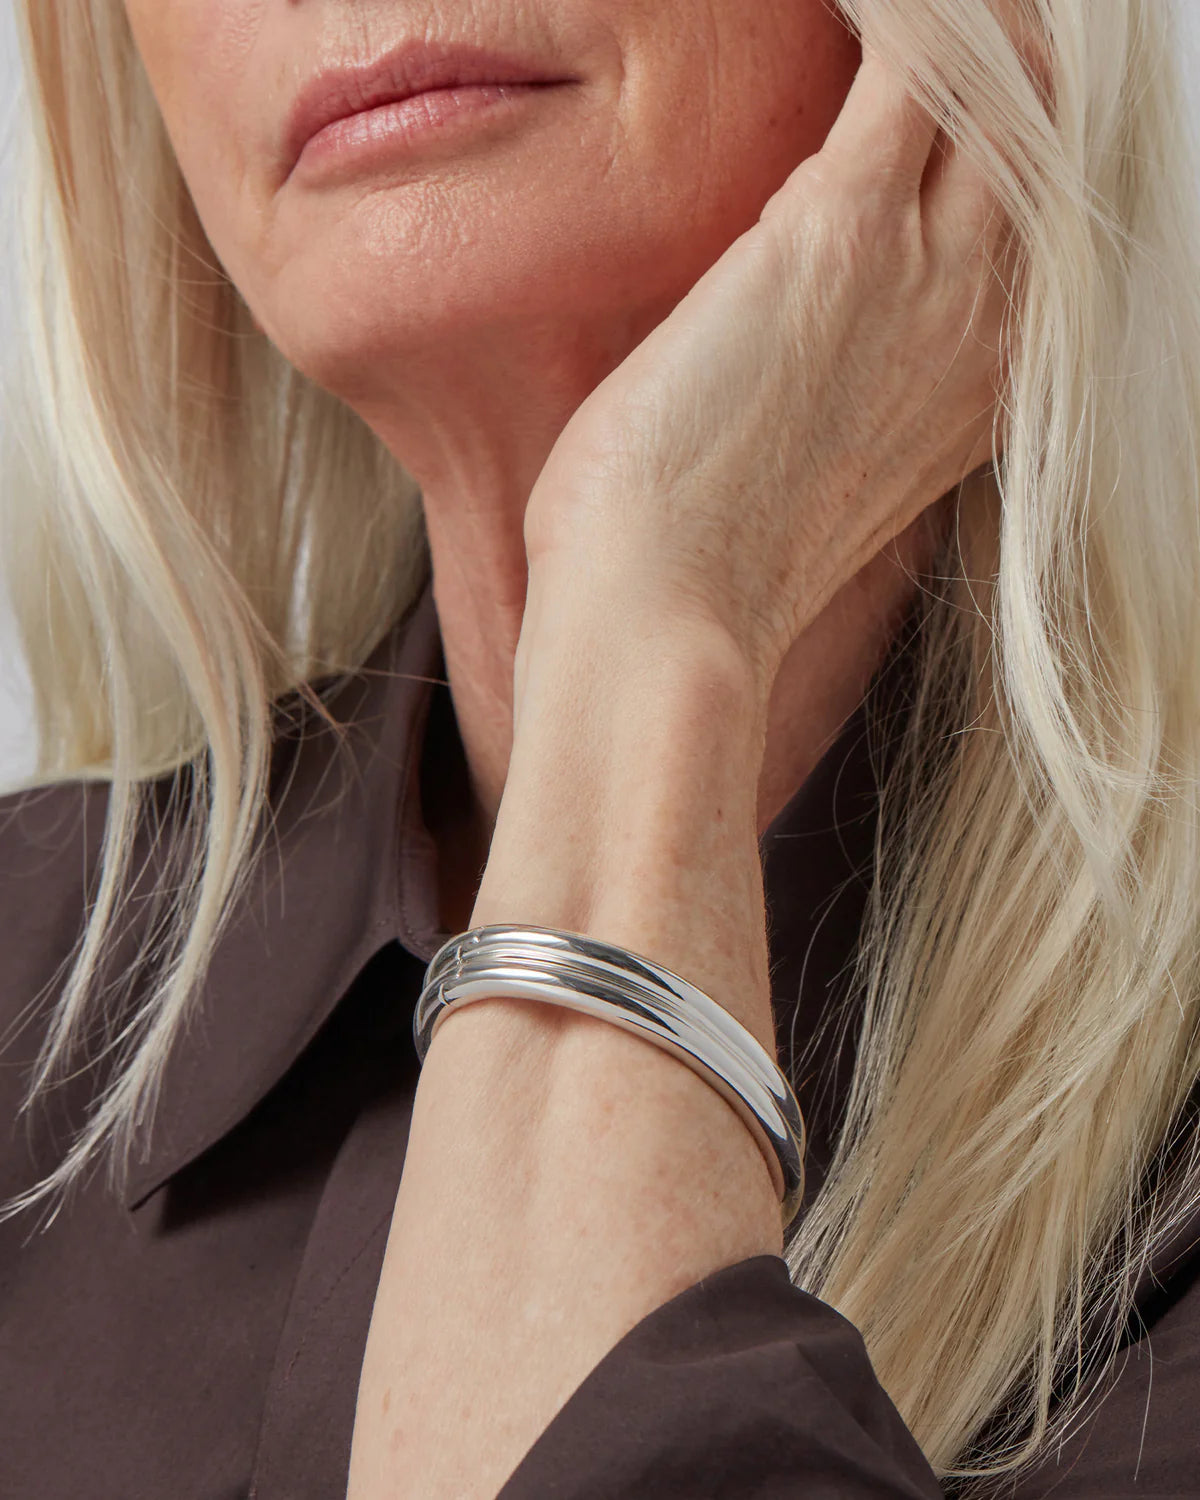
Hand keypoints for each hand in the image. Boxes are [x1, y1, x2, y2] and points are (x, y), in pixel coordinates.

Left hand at [522, 44, 1017, 690]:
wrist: (667, 620)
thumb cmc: (701, 558)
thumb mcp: (807, 465)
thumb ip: (839, 380)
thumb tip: (783, 325)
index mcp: (976, 383)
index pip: (1026, 212)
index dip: (993, 135)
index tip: (940, 96)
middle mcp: (985, 321)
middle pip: (1042, 131)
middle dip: (995, 60)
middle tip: (920, 31)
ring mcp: (933, 273)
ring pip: (1000, 81)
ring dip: (951, 24)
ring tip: (882, 10)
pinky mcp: (846, 231)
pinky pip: (914, 60)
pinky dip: (893, 14)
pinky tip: (849, 3)